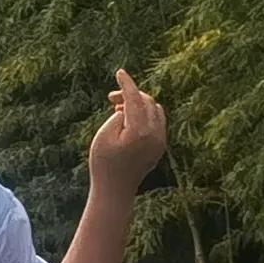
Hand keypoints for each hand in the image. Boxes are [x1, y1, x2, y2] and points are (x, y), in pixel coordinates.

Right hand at [88, 66, 167, 188]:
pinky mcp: (160, 147)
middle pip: (147, 102)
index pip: (135, 98)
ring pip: (155, 110)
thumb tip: (128, 108)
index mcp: (140, 131)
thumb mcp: (103, 136)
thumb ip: (118, 116)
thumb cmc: (103, 163)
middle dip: (131, 95)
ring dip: (140, 104)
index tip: (120, 72)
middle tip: (111, 99)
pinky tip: (130, 120)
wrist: (115, 190)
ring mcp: (160, 141)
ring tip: (119, 110)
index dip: (127, 83)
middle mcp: (155, 134)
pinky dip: (146, 115)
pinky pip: (157, 122)